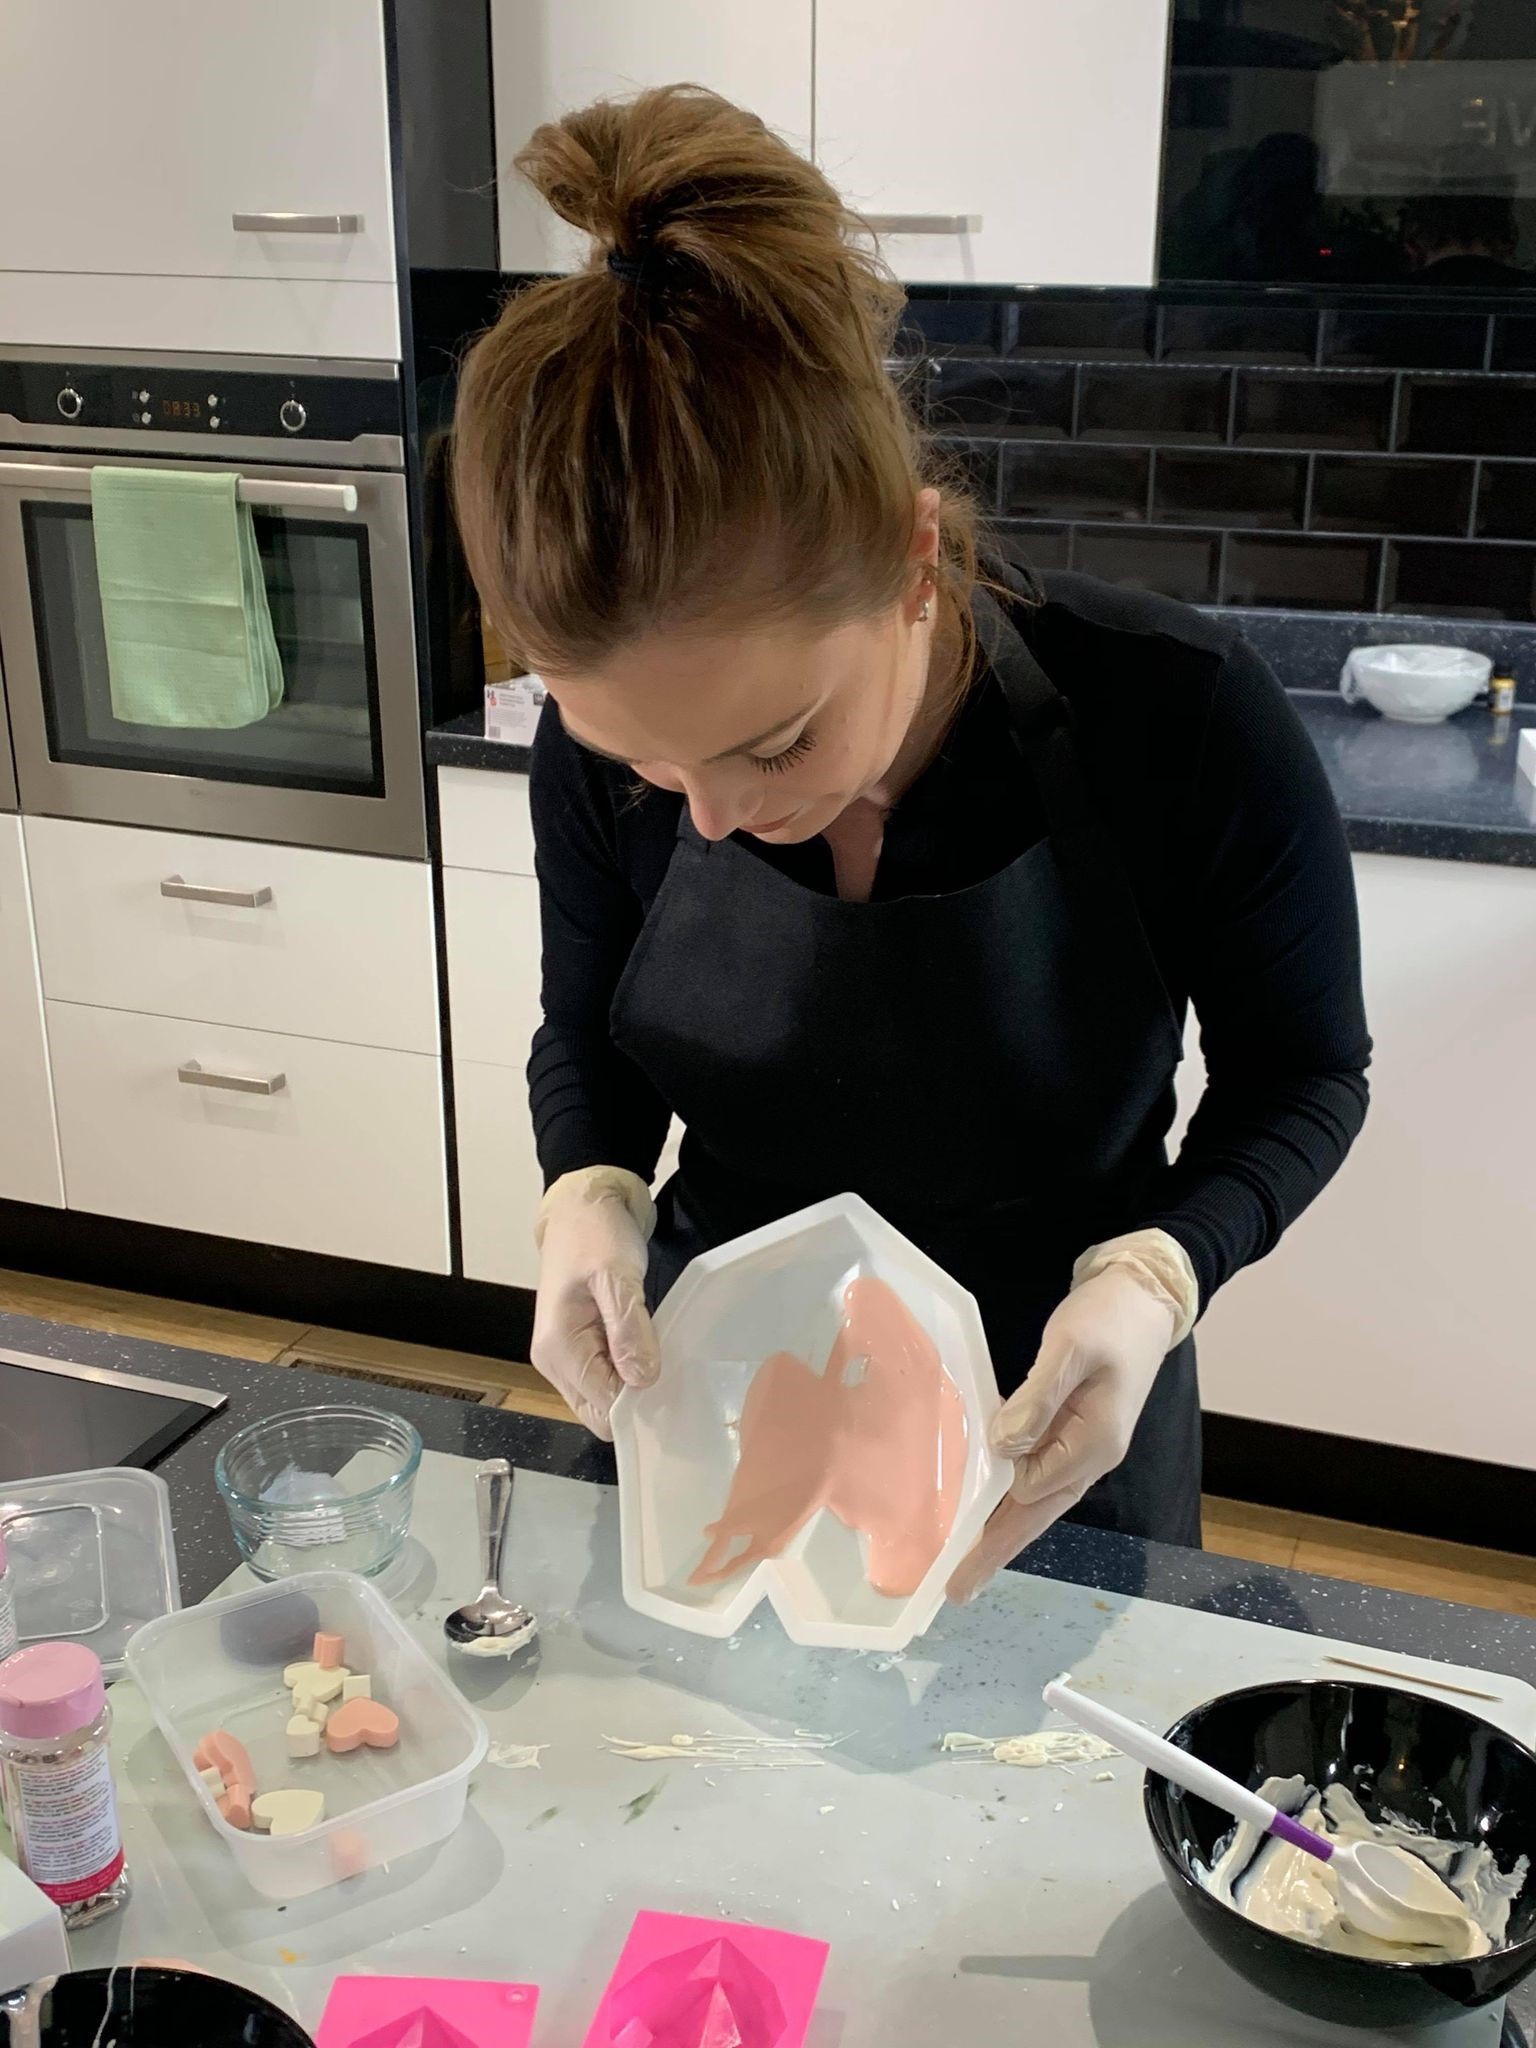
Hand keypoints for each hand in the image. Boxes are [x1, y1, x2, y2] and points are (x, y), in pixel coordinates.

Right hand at [530, 1176, 658, 1439]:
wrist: (583, 1205)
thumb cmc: (596, 1234)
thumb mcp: (616, 1277)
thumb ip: (628, 1330)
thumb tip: (642, 1380)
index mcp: (558, 1349)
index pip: (602, 1408)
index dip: (638, 1403)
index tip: (670, 1381)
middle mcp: (554, 1361)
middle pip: (600, 1410)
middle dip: (635, 1399)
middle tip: (670, 1368)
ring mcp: (565, 1354)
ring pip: (604, 1396)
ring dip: (633, 1382)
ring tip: (660, 1352)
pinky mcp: (580, 1344)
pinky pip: (606, 1375)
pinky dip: (628, 1368)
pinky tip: (647, 1345)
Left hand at [947, 1266, 1176, 1603]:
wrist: (1143, 1296)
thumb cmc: (1108, 1318)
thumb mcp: (1071, 1349)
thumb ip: (1038, 1399)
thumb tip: (1004, 1446)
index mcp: (1095, 1444)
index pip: (1032, 1488)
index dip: (992, 1499)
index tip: (951, 1524)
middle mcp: (1090, 1457)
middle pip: (1036, 1514)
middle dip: (995, 1550)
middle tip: (956, 1590)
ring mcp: (1083, 1448)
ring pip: (1035, 1502)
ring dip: (999, 1531)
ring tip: (963, 1564)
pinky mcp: (1072, 1433)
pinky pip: (1036, 1476)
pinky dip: (1008, 1498)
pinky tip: (984, 1508)